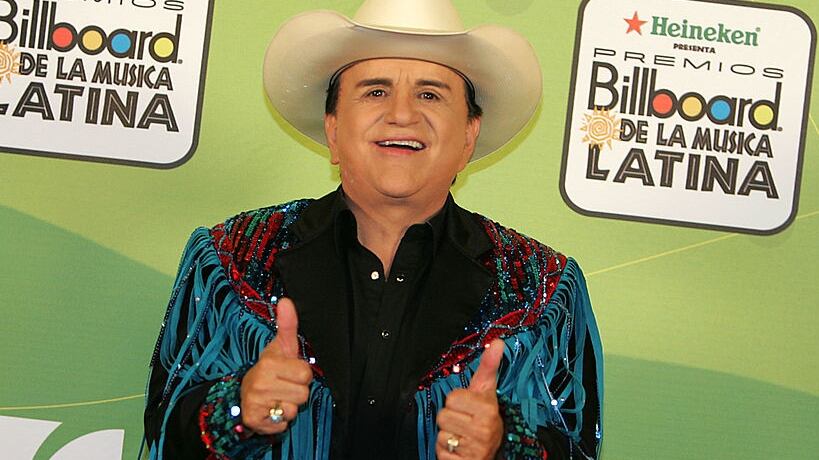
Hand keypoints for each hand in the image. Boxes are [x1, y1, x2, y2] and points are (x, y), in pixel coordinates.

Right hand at [240, 297, 312, 434]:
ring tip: (277, 397)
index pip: (306, 374)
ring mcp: (256, 403)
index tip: (288, 371)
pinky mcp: (255, 421)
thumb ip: (287, 325)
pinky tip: (271, 411)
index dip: (301, 374)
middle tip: (283, 385)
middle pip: (303, 393)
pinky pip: (283, 424)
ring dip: (289, 406)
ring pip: (294, 409)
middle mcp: (259, 383)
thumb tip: (286, 301)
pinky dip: (280, 420)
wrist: (245, 393)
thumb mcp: (281, 346)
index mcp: (268, 363)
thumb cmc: (270, 368)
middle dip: (296, 391)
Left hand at [436, 339, 504, 458]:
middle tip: (464, 421)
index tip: (468, 406)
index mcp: (487, 409)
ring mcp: (475, 448)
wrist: (492, 451)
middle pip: (443, 415)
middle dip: (451, 418)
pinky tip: (459, 449)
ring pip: (441, 434)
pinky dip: (446, 452)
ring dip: (448, 436)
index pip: (452, 398)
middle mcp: (483, 429)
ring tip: (462, 435)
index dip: (457, 401)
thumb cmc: (485, 417)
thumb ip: (489, 367)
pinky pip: (441, 453)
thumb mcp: (486, 391)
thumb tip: (497, 342)